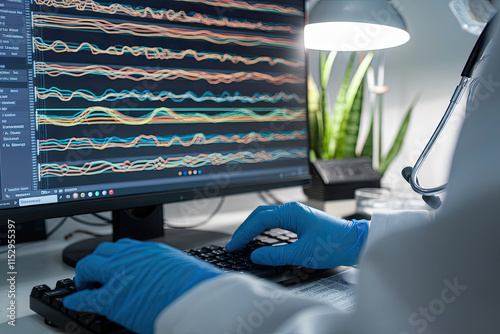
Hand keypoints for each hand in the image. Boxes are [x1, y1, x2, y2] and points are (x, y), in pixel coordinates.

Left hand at [63, 238, 221, 333]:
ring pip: (89, 265)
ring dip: (85, 274)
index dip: (113, 255)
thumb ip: (164, 265)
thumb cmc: (195, 286)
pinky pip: (86, 296)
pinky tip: (73, 302)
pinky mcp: (112, 298)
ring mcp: (119, 275)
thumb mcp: (179, 266)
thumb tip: (164, 275)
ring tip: (85, 283)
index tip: (110, 261)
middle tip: (92, 272)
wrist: (195, 298)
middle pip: (102, 251)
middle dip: (94, 261)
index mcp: (148, 250)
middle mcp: (130, 257)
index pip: (123, 246)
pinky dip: (76, 299)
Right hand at [226, 202, 368, 268]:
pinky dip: (263, 229)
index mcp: (291, 212)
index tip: (233, 245)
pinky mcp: (300, 220)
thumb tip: (256, 256)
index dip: (243, 234)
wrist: (355, 242)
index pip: (259, 221)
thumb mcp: (303, 254)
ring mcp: (296, 214)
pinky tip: (259, 238)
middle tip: (234, 244)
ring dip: (253, 228)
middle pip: (259, 216)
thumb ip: (276, 256)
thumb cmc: (334, 244)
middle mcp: (292, 209)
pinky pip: (275, 222)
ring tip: (242, 242)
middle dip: (244, 229)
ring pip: (266, 218)